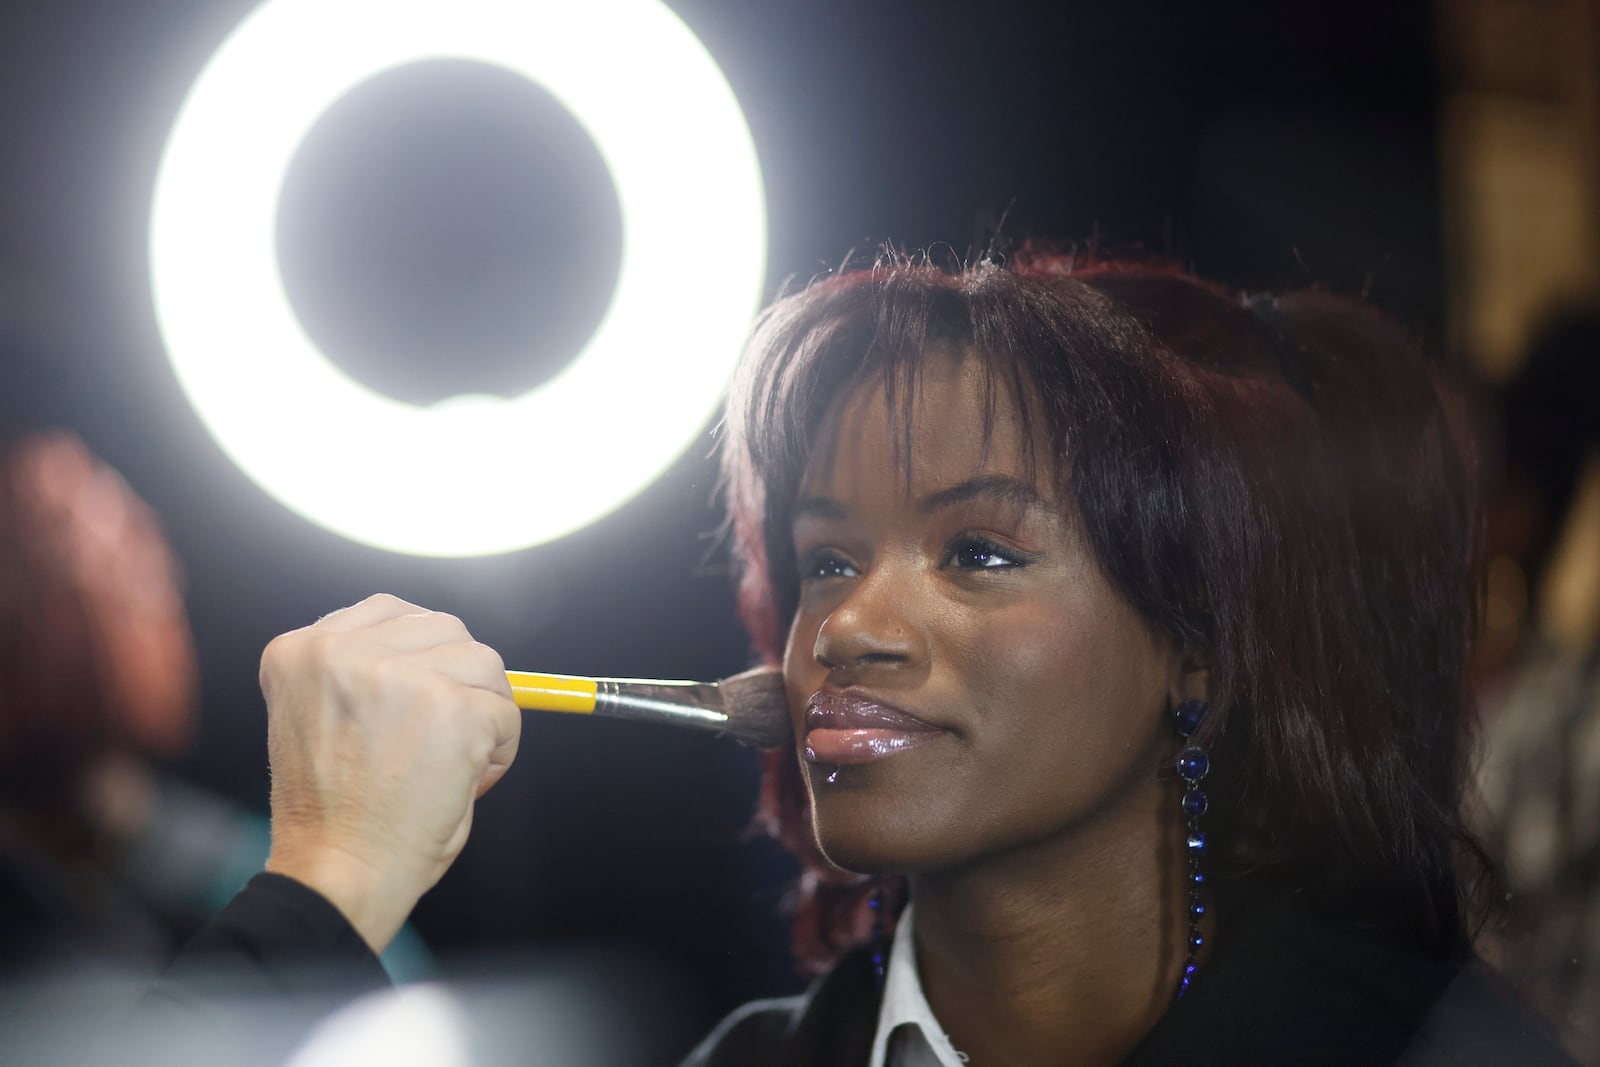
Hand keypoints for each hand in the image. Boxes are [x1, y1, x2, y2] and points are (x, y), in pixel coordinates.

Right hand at [260, 594, 518, 952]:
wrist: (337, 872)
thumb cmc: (334, 813)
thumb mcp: (322, 716)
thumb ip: (365, 674)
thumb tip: (449, 650)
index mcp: (300, 650)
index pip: (388, 611)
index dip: (418, 654)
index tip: (418, 697)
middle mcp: (344, 651)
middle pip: (443, 627)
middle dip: (456, 677)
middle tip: (442, 735)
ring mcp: (400, 675)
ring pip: (483, 661)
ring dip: (484, 707)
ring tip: (455, 760)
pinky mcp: (453, 707)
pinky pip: (507, 709)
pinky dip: (502, 746)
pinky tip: (468, 779)